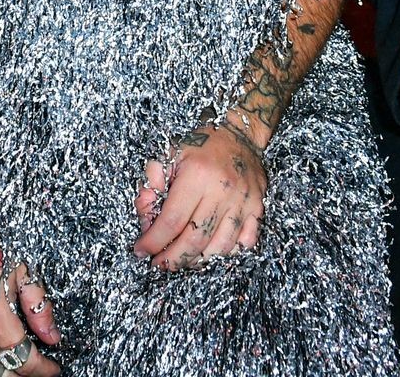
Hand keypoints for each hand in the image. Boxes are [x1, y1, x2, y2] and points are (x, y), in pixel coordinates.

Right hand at [0, 220, 61, 375]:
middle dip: (23, 376)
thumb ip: (38, 308)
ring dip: (0, 373)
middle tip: (39, 371)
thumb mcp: (21, 273)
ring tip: (17, 369)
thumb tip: (52, 337)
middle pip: (2, 374)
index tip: (54, 368)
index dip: (43, 369)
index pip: (25, 360)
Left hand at [132, 122, 266, 269]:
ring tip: (181, 260)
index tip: (141, 250)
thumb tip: (145, 217)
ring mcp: (244, 201)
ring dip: (197, 261)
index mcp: (197, 175)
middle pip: (195, 240)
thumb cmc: (200, 146)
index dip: (153, 241)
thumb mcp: (168, 154)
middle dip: (173, 259)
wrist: (239, 134)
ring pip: (219, 247)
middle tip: (159, 264)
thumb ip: (150, 183)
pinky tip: (209, 252)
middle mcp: (222, 190)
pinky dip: (225, 254)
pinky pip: (244, 243)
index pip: (172, 220)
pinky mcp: (258, 208)